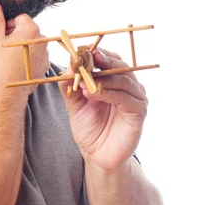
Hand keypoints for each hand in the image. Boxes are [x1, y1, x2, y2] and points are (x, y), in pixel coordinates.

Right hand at [0, 0, 49, 96]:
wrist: (11, 89)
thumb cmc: (1, 64)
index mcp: (31, 29)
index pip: (20, 18)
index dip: (8, 25)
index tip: (2, 35)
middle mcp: (42, 39)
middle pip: (27, 29)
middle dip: (16, 35)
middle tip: (4, 47)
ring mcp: (46, 52)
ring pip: (32, 42)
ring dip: (22, 46)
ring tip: (11, 58)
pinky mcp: (46, 64)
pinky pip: (37, 55)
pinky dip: (29, 57)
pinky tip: (18, 65)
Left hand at [58, 48, 147, 170]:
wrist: (97, 155)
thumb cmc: (90, 129)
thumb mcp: (74, 104)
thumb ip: (70, 86)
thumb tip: (66, 65)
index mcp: (115, 80)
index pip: (110, 59)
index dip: (97, 52)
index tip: (82, 49)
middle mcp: (128, 86)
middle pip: (119, 65)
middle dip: (102, 60)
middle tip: (86, 57)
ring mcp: (136, 98)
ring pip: (123, 79)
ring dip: (102, 78)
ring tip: (83, 82)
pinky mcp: (138, 112)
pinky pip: (125, 98)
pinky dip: (108, 93)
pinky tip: (92, 94)